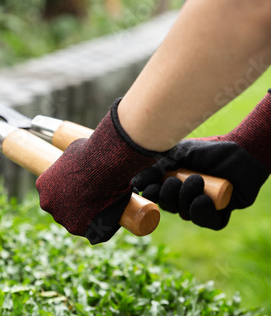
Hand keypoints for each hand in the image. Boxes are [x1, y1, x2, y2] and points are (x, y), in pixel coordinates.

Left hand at [36, 99, 163, 243]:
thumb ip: (72, 160)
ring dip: (87, 217)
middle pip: (61, 208)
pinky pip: (91, 231)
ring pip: (75, 221)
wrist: (101, 164)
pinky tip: (110, 218)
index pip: (53, 193)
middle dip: (74, 206)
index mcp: (42, 185)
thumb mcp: (74, 151)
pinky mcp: (79, 228)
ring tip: (105, 206)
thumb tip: (78, 156)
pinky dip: (99, 227)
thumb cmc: (90, 152)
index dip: (67, 191)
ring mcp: (62, 218)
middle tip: (94, 199)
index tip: (80, 189)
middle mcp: (47, 203)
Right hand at [134, 92, 270, 229]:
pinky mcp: (220, 214)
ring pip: (185, 215)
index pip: (156, 197)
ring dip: (186, 199)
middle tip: (174, 180)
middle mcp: (186, 198)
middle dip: (168, 196)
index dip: (151, 196)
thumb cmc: (207, 150)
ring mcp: (202, 206)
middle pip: (168, 208)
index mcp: (172, 184)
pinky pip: (207, 222)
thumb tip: (133, 183)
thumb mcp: (175, 154)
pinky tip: (202, 199)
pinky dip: (201, 212)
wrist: (239, 150)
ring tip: (197, 180)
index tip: (150, 188)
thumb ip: (153, 166)